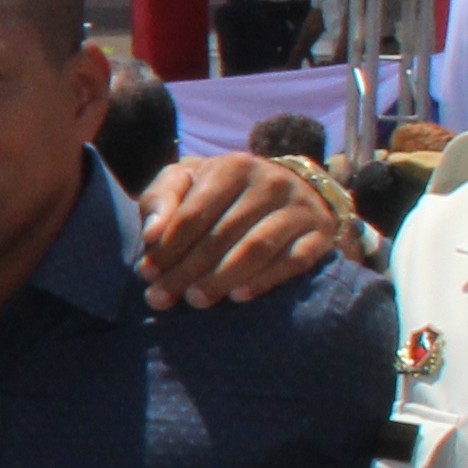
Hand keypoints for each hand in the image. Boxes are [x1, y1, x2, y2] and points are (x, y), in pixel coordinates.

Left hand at [137, 153, 350, 306]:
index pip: (194, 212)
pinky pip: (294, 261)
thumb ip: (160, 200)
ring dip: (221, 278)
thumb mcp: (187, 182)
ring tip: (195, 300)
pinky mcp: (321, 233)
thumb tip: (151, 234)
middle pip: (222, 234)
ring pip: (256, 248)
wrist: (292, 188)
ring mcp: (300, 207)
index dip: (168, 246)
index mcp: (232, 167)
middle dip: (186, 270)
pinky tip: (238, 296)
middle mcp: (270, 182)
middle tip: (161, 298)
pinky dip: (265, 280)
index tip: (147, 272)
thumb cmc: (223, 192)